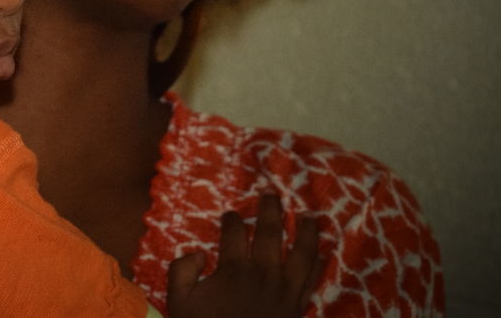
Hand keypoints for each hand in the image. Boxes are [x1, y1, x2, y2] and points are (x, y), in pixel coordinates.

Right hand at [166, 193, 321, 317]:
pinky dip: (319, 263)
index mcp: (233, 269)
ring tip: (308, 217)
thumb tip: (199, 253)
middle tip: (272, 195)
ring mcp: (285, 289)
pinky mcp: (298, 306)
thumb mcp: (179, 303)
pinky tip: (321, 254)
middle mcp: (263, 272)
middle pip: (270, 231)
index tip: (230, 215)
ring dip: (306, 231)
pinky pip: (313, 279)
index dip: (231, 219)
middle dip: (270, 209)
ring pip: (302, 251)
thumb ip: (181, 272)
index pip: (234, 232)